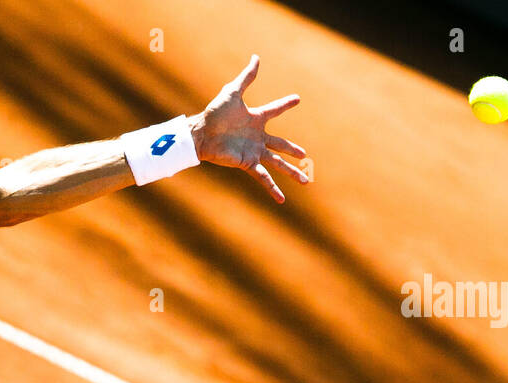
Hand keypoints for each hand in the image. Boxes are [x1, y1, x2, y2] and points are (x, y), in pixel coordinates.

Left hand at [189, 55, 307, 202]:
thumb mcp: (233, 92)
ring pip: (278, 163)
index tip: (297, 99)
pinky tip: (282, 200)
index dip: (285, 104)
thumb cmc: (214, 113)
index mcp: (256, 119)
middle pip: (281, 144)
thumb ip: (247, 77)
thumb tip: (256, 57)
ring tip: (305, 181)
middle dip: (293, 149)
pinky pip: (264, 178)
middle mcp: (257, 137)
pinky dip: (272, 188)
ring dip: (291, 172)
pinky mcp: (248, 163)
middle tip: (305, 154)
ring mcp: (254, 151)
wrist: (202, 132)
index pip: (275, 109)